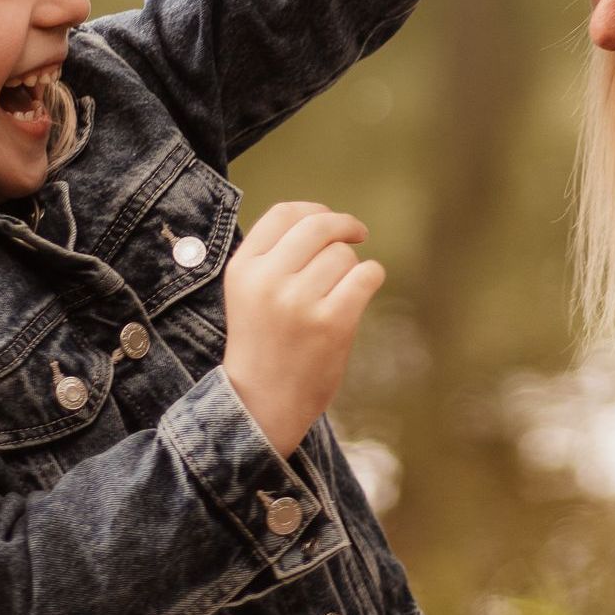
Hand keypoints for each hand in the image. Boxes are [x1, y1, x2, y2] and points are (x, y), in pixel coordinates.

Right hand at [220, 201, 384, 457]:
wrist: (262, 405)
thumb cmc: (262, 344)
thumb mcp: (249, 292)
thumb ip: (273, 255)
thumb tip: (322, 217)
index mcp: (243, 268)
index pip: (283, 214)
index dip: (314, 210)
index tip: (330, 218)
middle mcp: (268, 280)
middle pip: (319, 226)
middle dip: (344, 225)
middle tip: (358, 233)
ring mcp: (300, 302)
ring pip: (344, 255)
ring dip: (351, 267)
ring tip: (338, 292)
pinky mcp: (332, 322)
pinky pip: (366, 275)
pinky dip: (371, 277)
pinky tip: (361, 291)